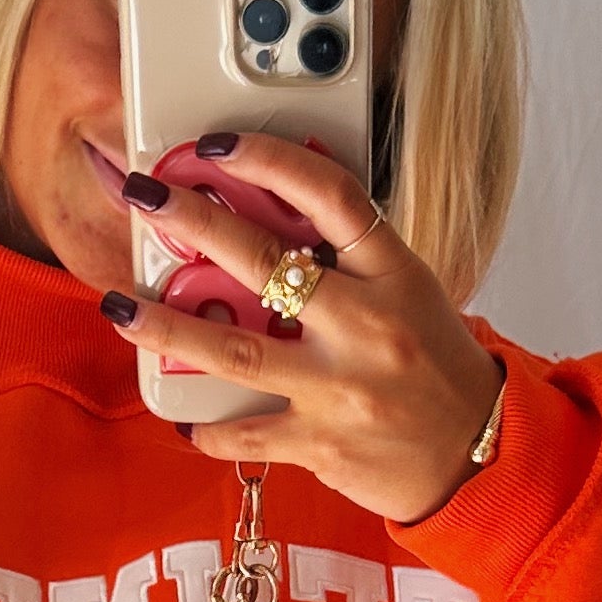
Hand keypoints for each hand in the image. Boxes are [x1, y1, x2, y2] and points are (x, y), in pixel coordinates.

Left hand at [103, 133, 505, 525]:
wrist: (478, 456)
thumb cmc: (438, 371)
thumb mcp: (410, 295)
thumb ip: (349, 262)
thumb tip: (271, 223)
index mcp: (395, 274)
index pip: (330, 196)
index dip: (268, 160)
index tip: (217, 145)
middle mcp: (368, 325)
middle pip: (266, 261)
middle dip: (195, 222)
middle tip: (148, 196)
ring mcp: (342, 388)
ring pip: (237, 350)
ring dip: (168, 327)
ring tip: (122, 308)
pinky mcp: (322, 444)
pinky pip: (246, 434)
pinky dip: (207, 427)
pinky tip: (182, 415)